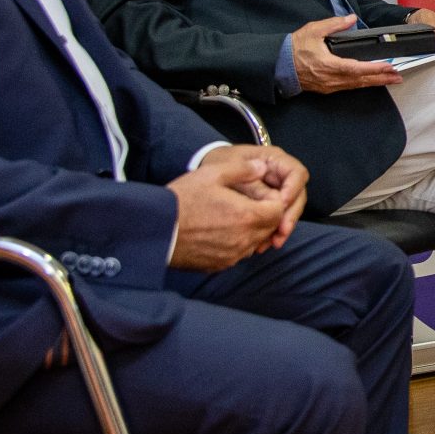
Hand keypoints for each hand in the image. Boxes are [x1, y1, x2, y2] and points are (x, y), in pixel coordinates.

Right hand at [167, 145, 309, 270]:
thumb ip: (243, 169)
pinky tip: (220, 231)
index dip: (272, 200)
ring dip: (251, 230)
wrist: (156, 229)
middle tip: (248, 203)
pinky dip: (236, 243)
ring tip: (232, 217)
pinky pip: (238, 254)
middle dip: (265, 215)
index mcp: (247, 217)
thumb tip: (261, 168)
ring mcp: (232, 256)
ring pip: (255, 243)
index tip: (259, 193)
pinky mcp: (219, 265)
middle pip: (269, 228)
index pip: (278, 211)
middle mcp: (244, 240)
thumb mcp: (212, 173)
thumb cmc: (182, 200)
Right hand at [290, 15, 406, 93]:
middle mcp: (331, 79)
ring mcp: (329, 85)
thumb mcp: (314, 30)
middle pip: (361, 80)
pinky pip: (349, 87)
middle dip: (381, 78)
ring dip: (374, 82)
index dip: (374, 69)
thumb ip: (334, 24)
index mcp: (329, 65)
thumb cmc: (294, 48)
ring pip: (356, 85)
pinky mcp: (327, 88)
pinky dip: (362, 84)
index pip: (357, 69)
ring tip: (390, 80)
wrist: (277, 65)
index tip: (389, 67)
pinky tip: (370, 82)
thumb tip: (351, 18)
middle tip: (398, 77)